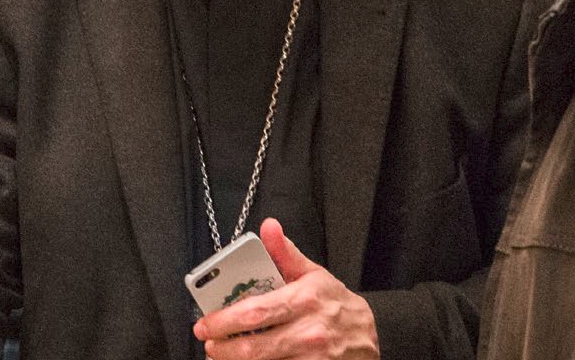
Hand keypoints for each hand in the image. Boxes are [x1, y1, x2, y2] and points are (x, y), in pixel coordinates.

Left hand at [192, 218, 378, 358]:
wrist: (369, 336)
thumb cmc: (336, 304)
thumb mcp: (314, 274)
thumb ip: (285, 253)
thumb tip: (268, 227)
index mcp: (305, 299)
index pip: (255, 312)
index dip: (224, 321)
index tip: (205, 324)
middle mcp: (309, 331)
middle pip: (254, 347)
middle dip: (224, 348)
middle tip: (209, 343)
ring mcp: (313, 358)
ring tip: (222, 355)